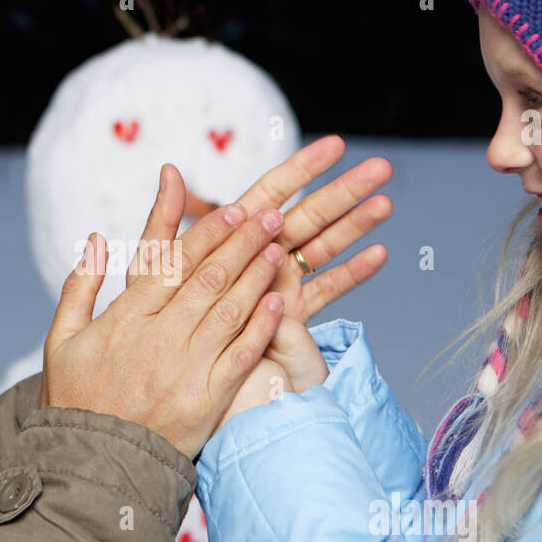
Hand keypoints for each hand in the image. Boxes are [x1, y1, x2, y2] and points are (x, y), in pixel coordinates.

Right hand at [39, 200, 289, 459]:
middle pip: (210, 279)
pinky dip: (261, 326)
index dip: (208, 233)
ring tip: (279, 247)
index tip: (233, 209)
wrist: (91, 464)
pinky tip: (277, 300)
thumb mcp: (60, 338)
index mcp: (124, 319)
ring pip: (229, 311)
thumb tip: (94, 238)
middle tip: (271, 215)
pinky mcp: (206, 400)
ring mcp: (185, 370)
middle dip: (244, 242)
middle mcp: (158, 338)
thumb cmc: (74, 398)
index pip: (174, 263)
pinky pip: (240, 355)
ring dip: (257, 275)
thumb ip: (80, 285)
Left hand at [123, 135, 388, 434]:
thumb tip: (169, 170)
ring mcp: (277, 289)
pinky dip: (350, 275)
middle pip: (307, 217)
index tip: (336, 143)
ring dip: (355, 227)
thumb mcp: (155, 275)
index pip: (272, 194)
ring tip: (386, 204)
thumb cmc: (154, 336)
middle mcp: (257, 260)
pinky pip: (323, 294)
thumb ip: (166, 226)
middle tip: (381, 167)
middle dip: (343, 191)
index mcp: (229, 241)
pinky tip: (379, 255)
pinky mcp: (290, 322)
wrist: (170, 398)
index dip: (303, 168)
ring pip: (322, 250)